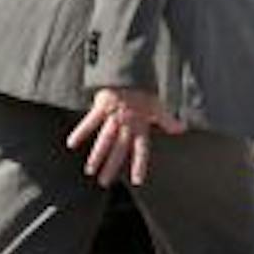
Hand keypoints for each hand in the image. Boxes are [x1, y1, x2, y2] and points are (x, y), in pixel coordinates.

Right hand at [66, 87, 184, 186]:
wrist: (131, 70)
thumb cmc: (145, 89)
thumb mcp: (158, 105)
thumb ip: (168, 119)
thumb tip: (182, 129)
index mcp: (140, 125)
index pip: (141, 149)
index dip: (139, 164)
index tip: (137, 181)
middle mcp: (127, 124)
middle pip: (118, 149)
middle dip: (111, 166)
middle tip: (104, 183)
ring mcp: (113, 116)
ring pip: (104, 139)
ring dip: (97, 156)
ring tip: (89, 170)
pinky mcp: (101, 106)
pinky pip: (89, 121)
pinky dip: (80, 132)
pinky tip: (71, 144)